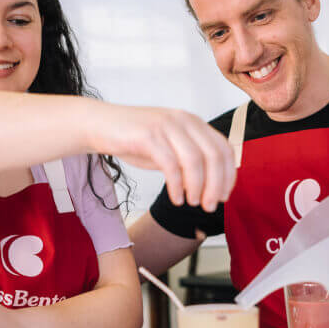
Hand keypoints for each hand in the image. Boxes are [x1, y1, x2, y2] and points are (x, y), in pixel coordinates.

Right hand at [88, 104, 235, 211]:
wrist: (100, 126)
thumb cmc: (135, 141)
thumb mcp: (169, 148)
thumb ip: (190, 161)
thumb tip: (213, 187)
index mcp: (193, 122)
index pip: (224, 148)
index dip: (228, 175)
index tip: (224, 196)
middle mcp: (184, 120)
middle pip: (214, 155)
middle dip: (216, 185)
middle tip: (210, 206)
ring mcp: (166, 126)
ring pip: (195, 160)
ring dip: (198, 187)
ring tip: (193, 203)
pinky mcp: (148, 135)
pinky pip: (170, 164)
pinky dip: (177, 185)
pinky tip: (176, 198)